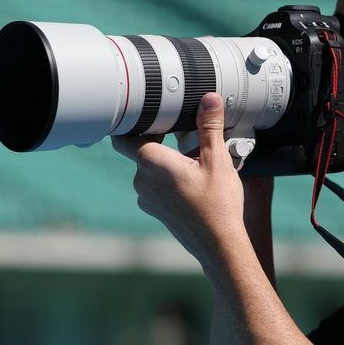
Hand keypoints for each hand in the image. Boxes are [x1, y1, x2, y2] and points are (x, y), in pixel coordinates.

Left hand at [111, 93, 246, 270]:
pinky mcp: (155, 210)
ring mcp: (146, 198)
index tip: (154, 117)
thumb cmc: (218, 204)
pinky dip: (170, 180)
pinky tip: (194, 183)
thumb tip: (208, 99)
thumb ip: (209, 127)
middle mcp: (142, 180)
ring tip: (196, 164)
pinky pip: (156, 186)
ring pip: (151, 169)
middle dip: (161, 142)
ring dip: (168, 162)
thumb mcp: (217, 159)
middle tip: (186, 138)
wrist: (219, 244)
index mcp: (152, 163)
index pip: (124, 136)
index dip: (135, 124)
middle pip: (141, 150)